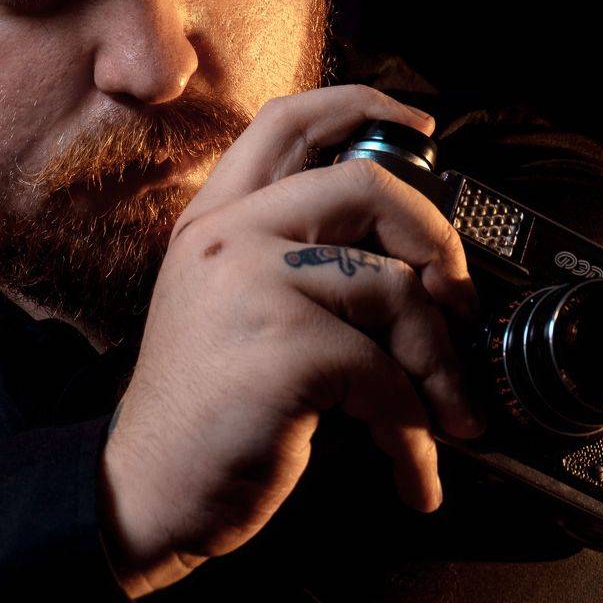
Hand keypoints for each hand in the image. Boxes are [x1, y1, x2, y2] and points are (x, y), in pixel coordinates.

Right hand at [98, 84, 483, 600]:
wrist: (145, 494)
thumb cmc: (203, 412)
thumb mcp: (232, 309)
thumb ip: (294, 262)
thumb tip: (409, 262)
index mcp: (216, 220)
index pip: (288, 121)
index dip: (363, 107)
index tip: (420, 129)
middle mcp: (226, 236)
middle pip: (367, 188)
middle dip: (437, 244)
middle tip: (456, 304)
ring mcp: (249, 284)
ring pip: (393, 289)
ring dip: (439, 365)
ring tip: (442, 418)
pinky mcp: (281, 347)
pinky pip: (387, 374)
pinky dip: (416, 430)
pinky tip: (410, 468)